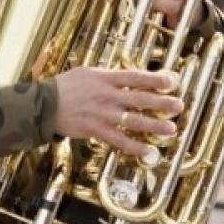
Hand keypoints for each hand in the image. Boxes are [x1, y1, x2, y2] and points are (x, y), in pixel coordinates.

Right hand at [52, 67, 181, 158]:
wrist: (44, 105)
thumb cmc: (65, 86)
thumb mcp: (87, 72)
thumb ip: (109, 76)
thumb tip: (129, 78)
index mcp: (105, 78)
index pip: (136, 77)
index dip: (156, 79)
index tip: (172, 81)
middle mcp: (107, 95)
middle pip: (140, 99)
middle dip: (162, 103)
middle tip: (178, 106)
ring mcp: (102, 114)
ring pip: (133, 121)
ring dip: (154, 126)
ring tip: (170, 129)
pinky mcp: (96, 130)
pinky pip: (119, 140)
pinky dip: (134, 146)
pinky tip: (147, 151)